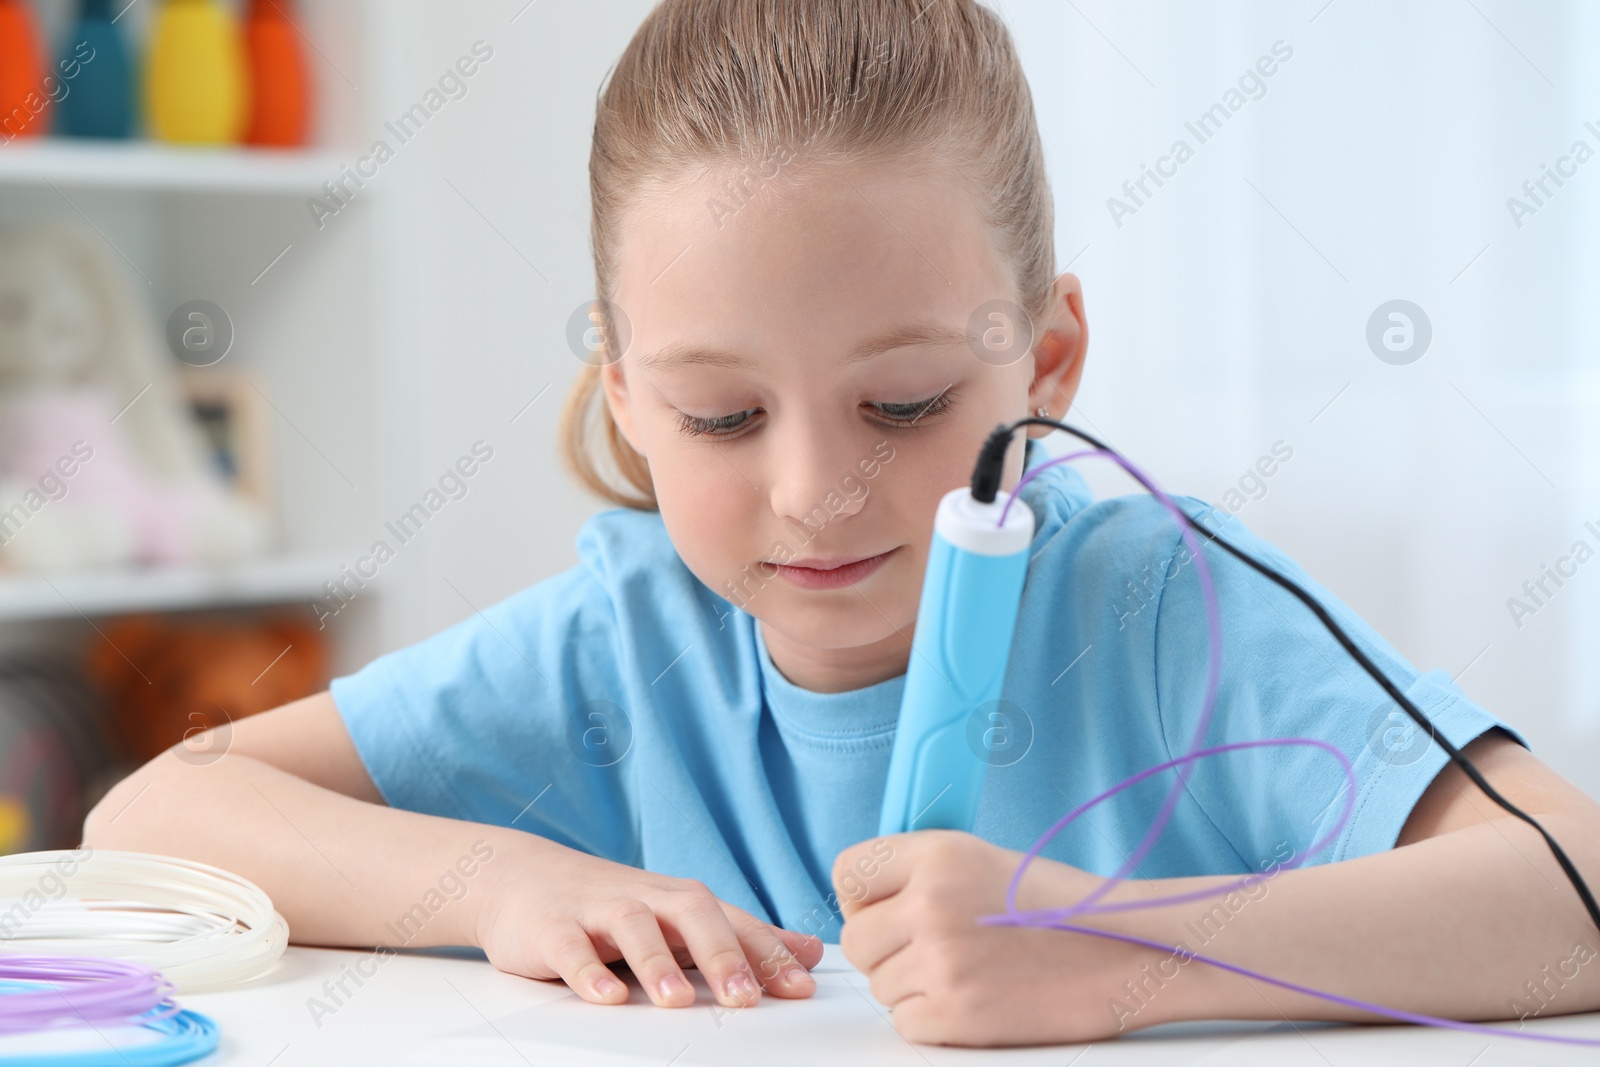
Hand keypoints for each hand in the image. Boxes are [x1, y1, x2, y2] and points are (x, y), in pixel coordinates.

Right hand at [477, 834, 823, 1007]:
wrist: (522, 877)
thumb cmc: (611, 905)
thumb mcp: (681, 918)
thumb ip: (743, 937)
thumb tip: (810, 952)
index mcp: (682, 901)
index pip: (734, 922)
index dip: (768, 954)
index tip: (801, 988)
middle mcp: (647, 899)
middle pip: (691, 915)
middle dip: (721, 956)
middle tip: (745, 998)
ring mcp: (597, 910)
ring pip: (633, 927)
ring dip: (657, 963)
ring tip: (677, 1001)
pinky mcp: (552, 928)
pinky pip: (570, 948)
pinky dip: (588, 971)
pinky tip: (605, 998)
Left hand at [834, 830, 1175, 1045]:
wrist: (1130, 952)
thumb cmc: (1063, 907)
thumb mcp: (983, 858)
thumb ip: (919, 873)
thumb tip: (864, 899)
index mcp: (937, 854)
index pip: (847, 874)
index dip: (863, 896)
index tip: (883, 906)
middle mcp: (931, 904)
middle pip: (855, 938)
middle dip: (885, 946)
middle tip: (931, 945)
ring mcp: (942, 963)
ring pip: (879, 983)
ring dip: (912, 983)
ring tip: (969, 969)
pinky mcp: (956, 1015)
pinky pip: (904, 1021)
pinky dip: (932, 1017)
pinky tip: (976, 996)